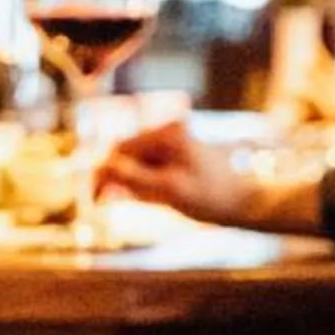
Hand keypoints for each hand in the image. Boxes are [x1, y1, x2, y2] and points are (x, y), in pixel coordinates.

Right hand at [94, 119, 260, 223]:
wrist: (242, 201)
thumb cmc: (210, 196)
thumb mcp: (168, 190)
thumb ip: (135, 177)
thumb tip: (103, 167)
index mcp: (167, 133)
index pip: (121, 149)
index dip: (102, 172)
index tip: (92, 197)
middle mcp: (167, 131)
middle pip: (124, 154)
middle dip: (111, 178)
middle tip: (100, 203)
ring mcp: (169, 142)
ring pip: (132, 162)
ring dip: (124, 183)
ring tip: (126, 202)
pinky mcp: (172, 155)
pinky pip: (144, 168)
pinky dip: (137, 183)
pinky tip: (141, 197)